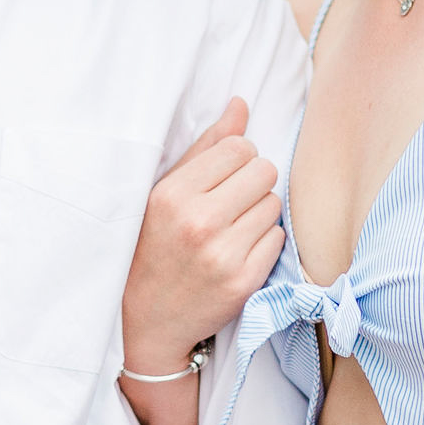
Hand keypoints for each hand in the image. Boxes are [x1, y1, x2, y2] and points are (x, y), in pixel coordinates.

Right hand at [122, 99, 282, 376]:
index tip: (223, 177)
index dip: (238, 159)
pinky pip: (277, 240)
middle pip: (264, 172)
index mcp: (173, 194)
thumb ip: (205, 148)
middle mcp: (198, 223)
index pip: (239, 148)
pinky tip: (238, 251)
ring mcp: (222, 255)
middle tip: (232, 202)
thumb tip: (240, 105)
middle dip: (253, 183)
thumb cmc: (153, 246)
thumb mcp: (164, 192)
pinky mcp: (243, 282)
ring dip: (259, 213)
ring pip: (274, 205)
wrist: (145, 319)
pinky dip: (264, 242)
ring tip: (232, 228)